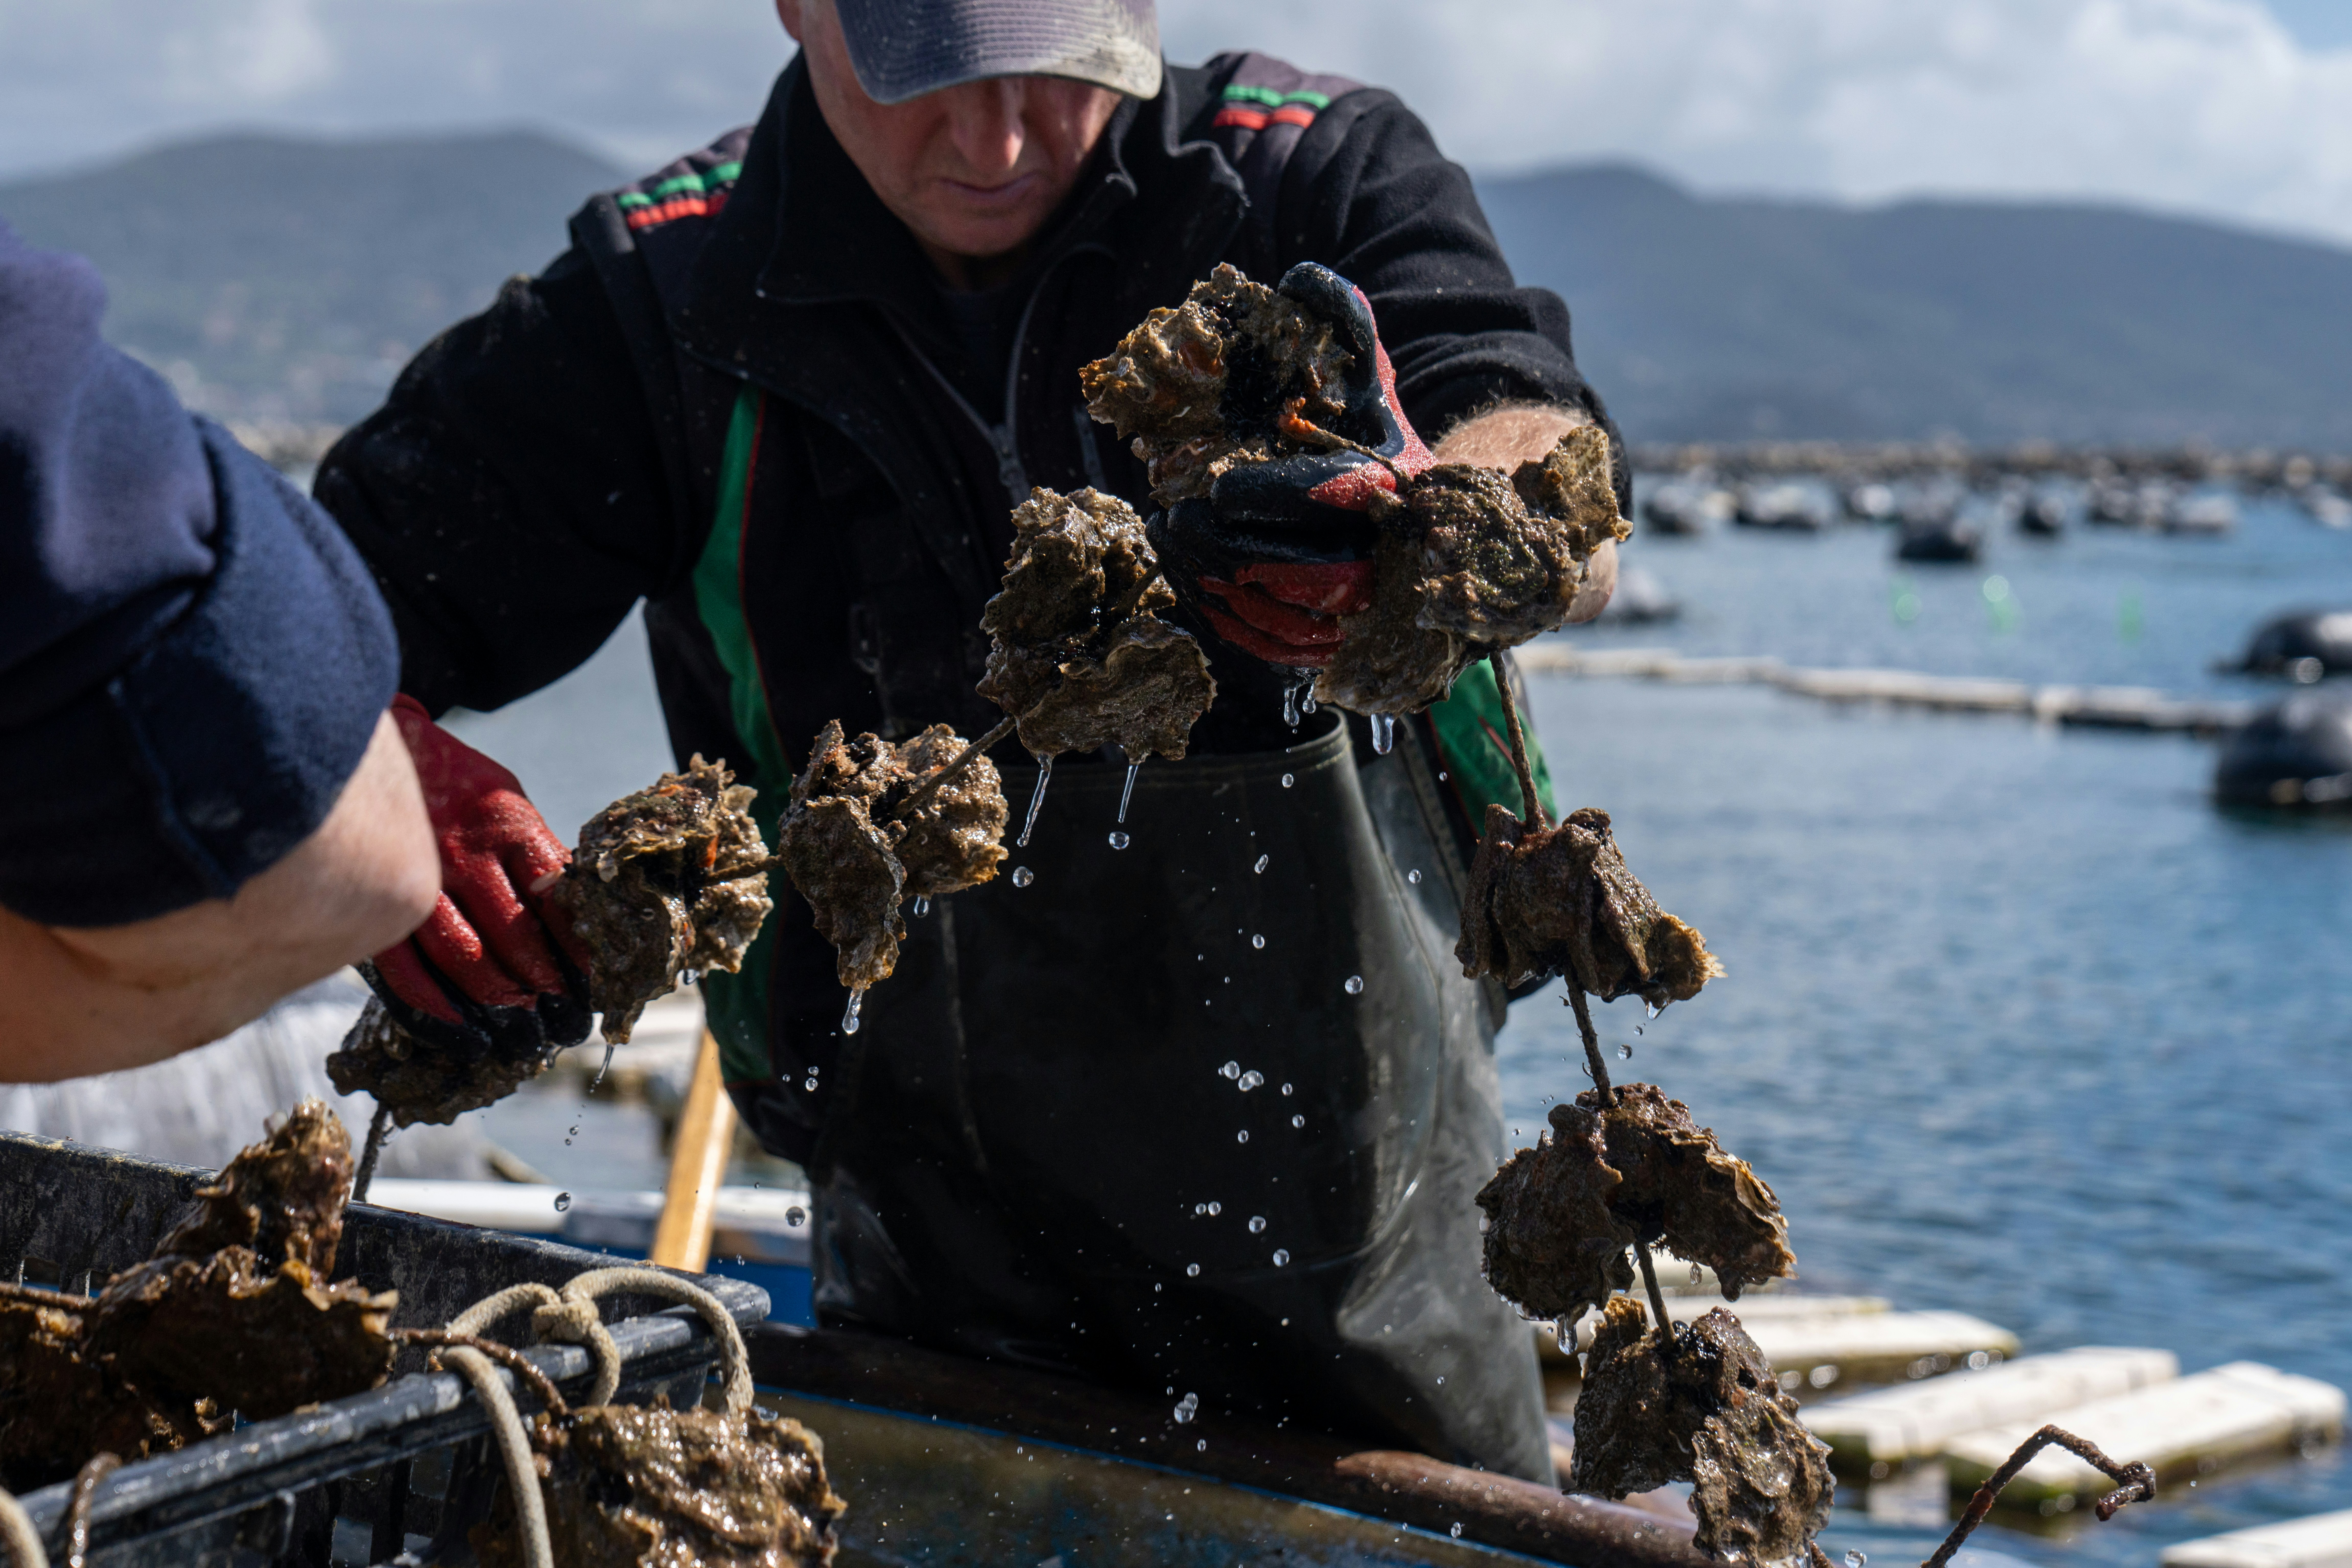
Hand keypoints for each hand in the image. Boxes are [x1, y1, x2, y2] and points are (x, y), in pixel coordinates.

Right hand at [365, 695, 590, 1054]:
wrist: (377, 748)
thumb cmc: (459, 785)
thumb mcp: (510, 803)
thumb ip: (537, 859)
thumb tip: (574, 921)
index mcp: (509, 825)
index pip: (555, 901)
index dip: (577, 952)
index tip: (595, 989)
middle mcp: (464, 855)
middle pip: (513, 939)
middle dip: (545, 990)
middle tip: (566, 1028)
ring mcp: (417, 880)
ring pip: (464, 960)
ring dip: (499, 1006)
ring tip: (527, 1037)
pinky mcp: (380, 902)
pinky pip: (407, 969)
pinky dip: (436, 1011)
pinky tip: (464, 1036)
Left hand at [1152, 262, 1433, 666]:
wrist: (1441, 531)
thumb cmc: (1384, 446)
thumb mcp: (1370, 384)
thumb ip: (1345, 330)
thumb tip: (1303, 276)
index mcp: (1392, 488)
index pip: (1325, 497)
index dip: (1266, 497)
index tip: (1215, 491)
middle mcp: (1383, 556)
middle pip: (1291, 564)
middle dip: (1222, 545)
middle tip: (1173, 520)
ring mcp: (1363, 611)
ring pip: (1276, 610)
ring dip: (1214, 582)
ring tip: (1172, 544)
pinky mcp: (1339, 648)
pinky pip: (1274, 646)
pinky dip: (1227, 623)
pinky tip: (1192, 584)